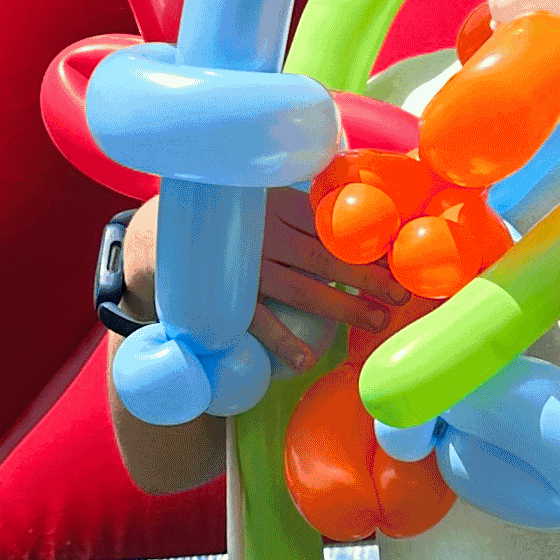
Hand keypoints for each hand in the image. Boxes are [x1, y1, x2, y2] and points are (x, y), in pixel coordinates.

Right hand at [117, 189, 393, 375]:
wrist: (158, 239)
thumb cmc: (228, 223)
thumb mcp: (261, 199)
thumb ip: (302, 207)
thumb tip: (359, 206)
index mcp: (276, 205)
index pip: (331, 227)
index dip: (366, 246)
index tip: (398, 259)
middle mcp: (262, 233)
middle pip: (325, 258)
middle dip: (367, 278)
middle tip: (402, 294)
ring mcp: (244, 267)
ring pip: (301, 289)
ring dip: (342, 308)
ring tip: (376, 322)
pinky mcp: (226, 297)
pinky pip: (258, 322)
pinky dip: (281, 342)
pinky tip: (306, 360)